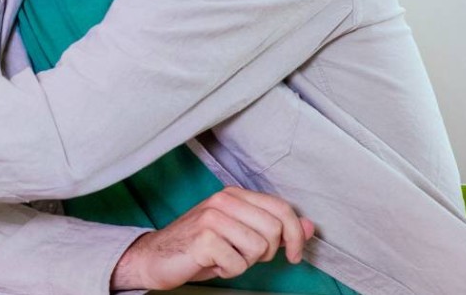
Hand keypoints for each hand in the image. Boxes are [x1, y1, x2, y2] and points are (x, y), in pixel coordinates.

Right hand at [111, 188, 317, 291]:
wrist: (156, 257)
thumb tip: (310, 226)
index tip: (294, 255)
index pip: (282, 208)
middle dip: (267, 252)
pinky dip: (229, 270)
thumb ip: (275, 229)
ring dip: (245, 262)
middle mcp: (223, 200)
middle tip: (248, 257)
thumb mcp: (241, 235)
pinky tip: (214, 264)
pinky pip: (237, 263)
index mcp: (235, 195)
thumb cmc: (200, 246)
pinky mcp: (203, 238)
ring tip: (226, 258)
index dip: (296, 236)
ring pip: (258, 248)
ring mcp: (212, 217)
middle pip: (274, 230)